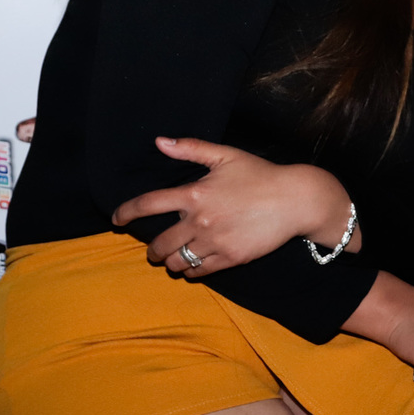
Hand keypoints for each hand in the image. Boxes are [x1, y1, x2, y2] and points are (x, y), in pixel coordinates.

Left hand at [110, 137, 352, 277]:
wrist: (296, 200)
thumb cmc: (261, 174)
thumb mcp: (226, 155)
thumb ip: (190, 149)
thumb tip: (159, 142)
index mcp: (194, 194)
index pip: (148, 205)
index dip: (126, 212)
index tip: (117, 219)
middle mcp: (199, 221)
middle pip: (159, 244)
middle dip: (152, 250)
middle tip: (154, 249)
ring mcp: (214, 242)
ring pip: (177, 262)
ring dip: (170, 262)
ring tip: (174, 258)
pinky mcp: (230, 258)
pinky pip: (199, 272)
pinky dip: (191, 271)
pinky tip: (194, 265)